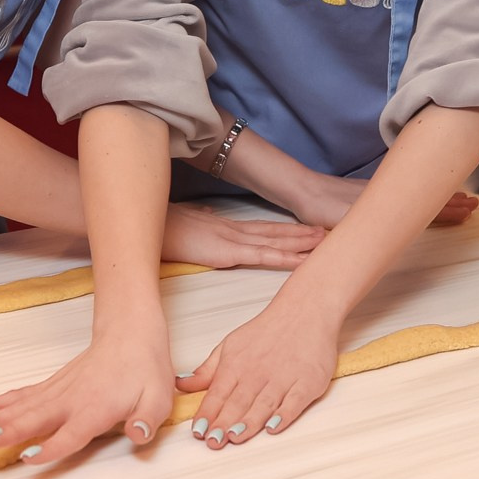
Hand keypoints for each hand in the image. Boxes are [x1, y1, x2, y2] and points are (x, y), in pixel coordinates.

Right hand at [0, 326, 177, 467]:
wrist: (131, 333)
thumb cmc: (145, 370)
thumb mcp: (158, 398)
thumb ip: (146, 420)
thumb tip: (138, 436)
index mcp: (96, 408)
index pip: (71, 433)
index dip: (51, 448)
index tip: (28, 457)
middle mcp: (72, 399)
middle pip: (36, 417)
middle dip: (9, 430)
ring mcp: (59, 390)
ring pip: (23, 405)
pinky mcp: (53, 384)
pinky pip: (23, 394)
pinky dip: (0, 402)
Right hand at [158, 203, 321, 269]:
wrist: (149, 226)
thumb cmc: (163, 228)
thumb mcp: (187, 222)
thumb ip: (202, 220)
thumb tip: (210, 217)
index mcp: (226, 227)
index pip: (262, 228)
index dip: (285, 228)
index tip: (304, 228)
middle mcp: (235, 230)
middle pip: (275, 231)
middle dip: (301, 232)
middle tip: (328, 231)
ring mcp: (233, 239)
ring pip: (275, 242)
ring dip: (301, 243)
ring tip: (324, 242)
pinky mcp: (229, 251)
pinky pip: (263, 256)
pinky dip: (285, 258)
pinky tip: (302, 261)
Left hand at [178, 288, 341, 447]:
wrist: (304, 311)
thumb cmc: (266, 331)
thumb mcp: (230, 346)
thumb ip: (207, 370)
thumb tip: (181, 384)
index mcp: (236, 365)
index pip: (218, 394)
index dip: (207, 413)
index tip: (198, 432)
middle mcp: (258, 373)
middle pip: (238, 402)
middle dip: (224, 423)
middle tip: (213, 442)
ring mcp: (283, 378)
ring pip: (263, 404)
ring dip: (248, 422)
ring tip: (234, 437)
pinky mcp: (307, 382)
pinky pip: (295, 401)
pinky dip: (285, 415)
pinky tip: (273, 426)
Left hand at [288, 170, 477, 229]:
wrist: (304, 190)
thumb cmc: (320, 209)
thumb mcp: (339, 225)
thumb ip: (355, 237)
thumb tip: (363, 255)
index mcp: (386, 208)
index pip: (424, 210)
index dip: (447, 211)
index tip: (468, 210)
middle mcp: (388, 198)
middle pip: (427, 201)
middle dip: (452, 203)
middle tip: (475, 204)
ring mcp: (382, 194)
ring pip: (418, 195)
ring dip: (440, 198)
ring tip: (462, 199)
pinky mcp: (373, 194)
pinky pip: (406, 192)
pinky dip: (421, 193)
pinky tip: (426, 197)